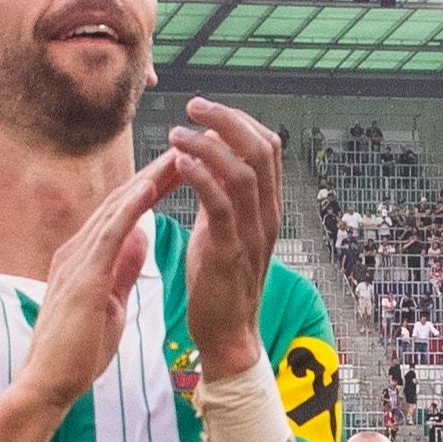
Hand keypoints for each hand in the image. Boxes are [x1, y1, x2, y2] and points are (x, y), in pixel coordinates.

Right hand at [20, 151, 179, 410]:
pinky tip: (149, 187)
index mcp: (84, 260)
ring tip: (176, 156)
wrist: (47, 385)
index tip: (177, 172)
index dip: (149, 191)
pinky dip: (130, 206)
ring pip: (115, 208)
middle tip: (184, 148)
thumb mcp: (109, 304)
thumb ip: (120, 269)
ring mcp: (75, 261)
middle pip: (118, 202)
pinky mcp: (81, 276)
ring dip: (147, 180)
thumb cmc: (75, 354)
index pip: (120, 215)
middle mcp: (76, 251)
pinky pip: (109, 232)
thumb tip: (138, 240)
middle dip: (152, 175)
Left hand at [170, 100, 285, 380]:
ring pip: (242, 172)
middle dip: (226, 120)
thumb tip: (207, 160)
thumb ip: (221, 197)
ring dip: (207, 145)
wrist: (228, 335)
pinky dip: (201, 178)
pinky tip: (178, 162)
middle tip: (192, 106)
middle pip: (260, 149)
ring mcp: (251, 234)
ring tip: (176, 133)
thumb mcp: (223, 231)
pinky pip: (220, 206)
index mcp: (267, 207)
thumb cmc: (219, 283)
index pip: (267, 147)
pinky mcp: (229, 253)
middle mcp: (266, 215)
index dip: (239, 121)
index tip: (206, 110)